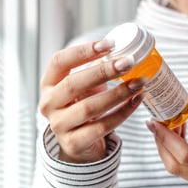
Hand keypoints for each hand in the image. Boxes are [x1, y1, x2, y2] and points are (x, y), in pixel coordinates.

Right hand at [39, 39, 144, 162]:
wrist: (78, 142)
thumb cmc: (82, 104)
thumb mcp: (84, 85)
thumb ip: (96, 69)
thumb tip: (122, 52)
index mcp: (48, 83)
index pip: (59, 61)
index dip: (83, 51)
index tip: (109, 44)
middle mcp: (48, 103)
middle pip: (73, 84)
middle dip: (103, 71)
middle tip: (128, 62)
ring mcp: (59, 125)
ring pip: (89, 107)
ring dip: (118, 93)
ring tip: (139, 82)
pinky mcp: (74, 143)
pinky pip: (102, 126)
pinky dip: (123, 112)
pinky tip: (137, 101)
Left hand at [146, 91, 187, 187]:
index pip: (186, 154)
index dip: (165, 138)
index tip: (156, 122)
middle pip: (174, 165)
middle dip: (160, 142)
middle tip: (158, 122)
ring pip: (177, 171)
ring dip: (167, 149)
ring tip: (172, 127)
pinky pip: (186, 173)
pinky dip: (177, 156)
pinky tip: (181, 140)